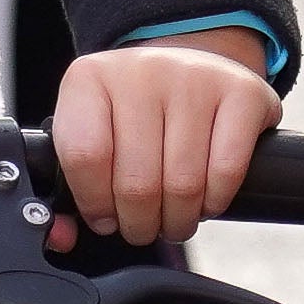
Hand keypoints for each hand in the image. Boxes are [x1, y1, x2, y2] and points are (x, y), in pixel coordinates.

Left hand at [45, 30, 281, 249]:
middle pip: (136, 182)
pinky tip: (205, 199)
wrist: (188, 67)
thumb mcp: (92, 130)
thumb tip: (62, 236)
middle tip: (142, 226)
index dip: (94, 203)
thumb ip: (69, 185)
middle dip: (139, 224)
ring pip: (183, 185)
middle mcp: (140, 70)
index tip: (104, 217)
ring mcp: (193, 77)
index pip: (83, 156)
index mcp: (90, 78)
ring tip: (173, 219)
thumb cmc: (134, 112)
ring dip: (178, 220)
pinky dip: (215, 202)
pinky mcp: (241, 92)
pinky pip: (226, 172)